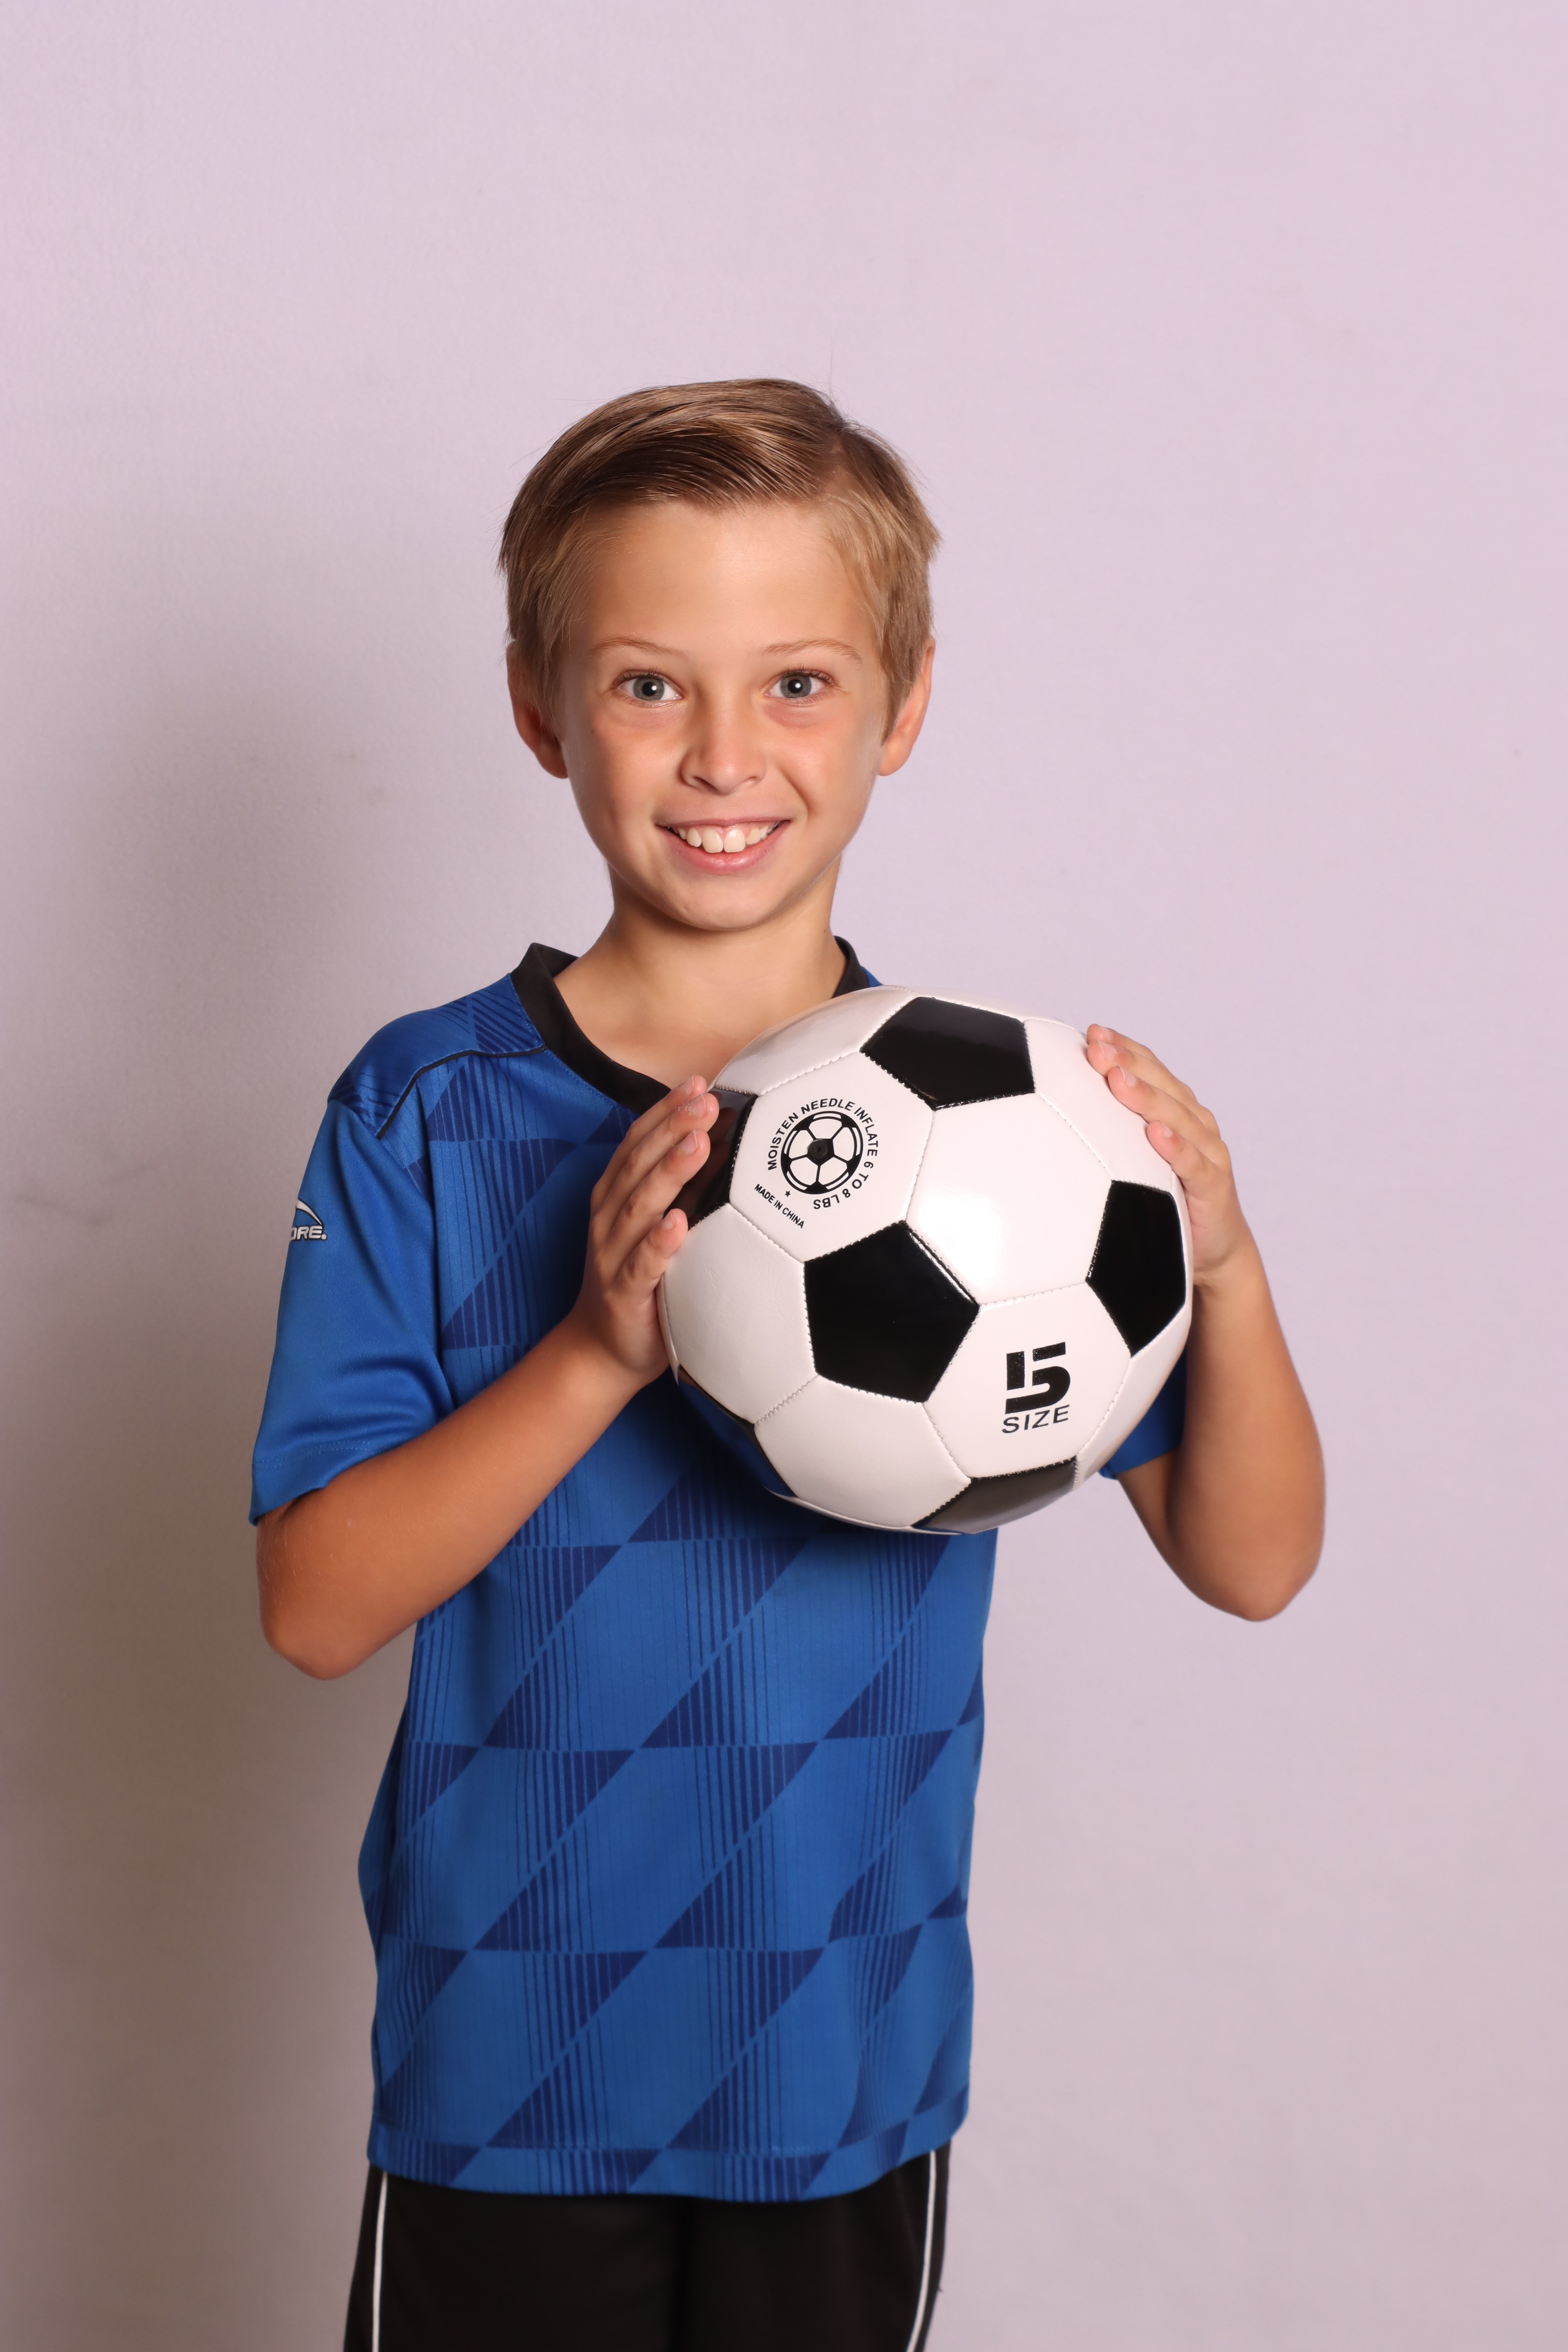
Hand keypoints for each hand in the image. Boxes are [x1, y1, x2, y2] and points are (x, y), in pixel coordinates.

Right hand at [565, 1075, 718, 1382]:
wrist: (602, 1350)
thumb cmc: (643, 1281)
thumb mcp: (663, 1226)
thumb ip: (688, 1187)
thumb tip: (726, 1140)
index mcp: (617, 1196)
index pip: (639, 1142)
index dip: (666, 1111)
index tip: (699, 1083)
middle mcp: (609, 1218)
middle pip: (638, 1164)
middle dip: (671, 1128)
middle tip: (707, 1101)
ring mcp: (612, 1254)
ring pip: (638, 1206)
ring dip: (668, 1172)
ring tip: (698, 1143)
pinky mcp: (623, 1292)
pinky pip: (641, 1264)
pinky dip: (658, 1242)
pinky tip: (677, 1223)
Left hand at [1085, 1026, 1249, 1287]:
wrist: (1214, 1249)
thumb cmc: (1167, 1202)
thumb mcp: (1132, 1165)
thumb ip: (1106, 1136)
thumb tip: (1046, 1122)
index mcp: (1175, 1110)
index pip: (1150, 1069)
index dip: (1124, 1048)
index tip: (1092, 1033)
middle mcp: (1194, 1123)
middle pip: (1162, 1084)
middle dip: (1129, 1061)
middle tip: (1097, 1046)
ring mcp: (1207, 1151)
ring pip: (1177, 1116)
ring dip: (1147, 1096)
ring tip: (1118, 1078)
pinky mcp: (1214, 1185)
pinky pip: (1193, 1163)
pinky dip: (1176, 1148)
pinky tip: (1156, 1134)